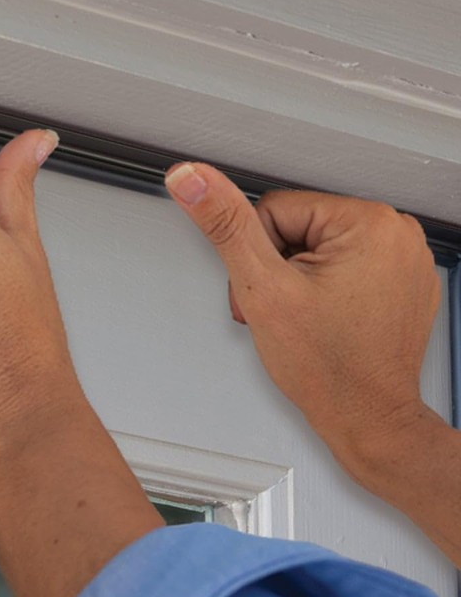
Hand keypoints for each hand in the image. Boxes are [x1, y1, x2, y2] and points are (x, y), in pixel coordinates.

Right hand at [165, 163, 440, 471]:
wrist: (367, 418)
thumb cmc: (328, 368)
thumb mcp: (262, 290)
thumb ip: (225, 226)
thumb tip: (194, 179)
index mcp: (368, 222)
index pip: (275, 211)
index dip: (259, 258)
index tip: (277, 293)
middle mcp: (396, 233)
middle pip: (297, 229)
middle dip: (277, 270)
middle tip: (288, 311)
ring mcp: (404, 259)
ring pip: (317, 249)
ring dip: (297, 282)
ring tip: (309, 319)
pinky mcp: (401, 282)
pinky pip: (344, 268)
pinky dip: (326, 292)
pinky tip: (327, 321)